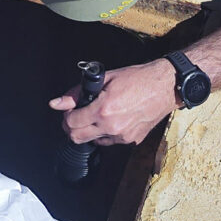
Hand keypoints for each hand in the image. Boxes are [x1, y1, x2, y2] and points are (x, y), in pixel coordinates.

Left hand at [49, 59, 179, 145]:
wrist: (164, 87)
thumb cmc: (137, 79)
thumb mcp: (104, 78)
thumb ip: (77, 92)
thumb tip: (57, 103)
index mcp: (103, 110)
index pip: (70, 123)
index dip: (66, 115)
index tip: (69, 109)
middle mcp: (112, 127)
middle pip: (77, 138)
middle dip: (72, 127)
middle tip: (76, 115)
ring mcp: (122, 136)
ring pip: (93, 141)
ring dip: (90, 130)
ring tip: (98, 114)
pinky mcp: (131, 141)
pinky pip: (110, 141)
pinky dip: (105, 132)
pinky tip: (112, 119)